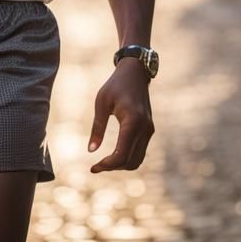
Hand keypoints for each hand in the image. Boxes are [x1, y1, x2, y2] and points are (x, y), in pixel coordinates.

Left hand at [87, 58, 154, 172]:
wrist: (135, 73)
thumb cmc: (115, 85)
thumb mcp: (101, 103)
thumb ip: (97, 127)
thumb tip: (91, 151)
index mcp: (132, 121)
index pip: (122, 154)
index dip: (107, 165)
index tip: (93, 167)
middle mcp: (145, 129)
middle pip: (130, 161)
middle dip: (113, 167)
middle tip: (95, 166)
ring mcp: (149, 130)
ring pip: (137, 160)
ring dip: (121, 165)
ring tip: (103, 162)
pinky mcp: (149, 130)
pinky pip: (140, 152)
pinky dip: (127, 158)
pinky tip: (113, 156)